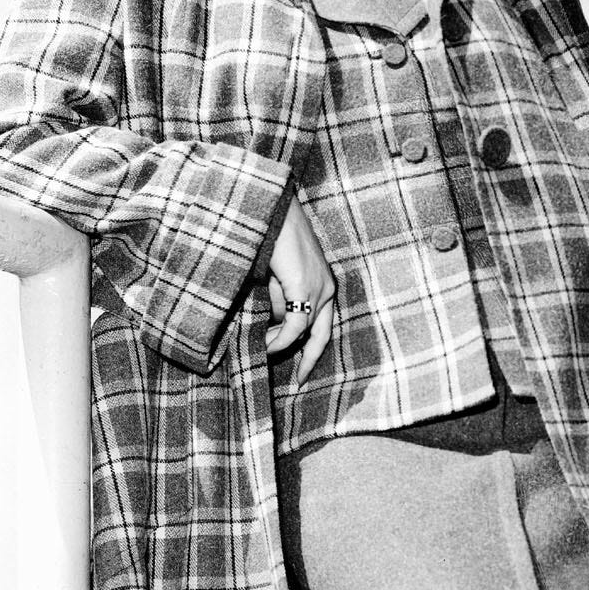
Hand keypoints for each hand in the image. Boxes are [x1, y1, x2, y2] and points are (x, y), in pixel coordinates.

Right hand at [266, 196, 334, 381]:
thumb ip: (280, 298)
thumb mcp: (277, 275)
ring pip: (302, 331)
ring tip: (260, 349)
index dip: (312, 350)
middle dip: (308, 360)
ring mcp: (319, 287)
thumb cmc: (269, 236)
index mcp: (325, 283)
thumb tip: (272, 323)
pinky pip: (294, 326)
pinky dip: (279, 339)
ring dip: (279, 344)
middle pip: (321, 335)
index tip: (300, 371)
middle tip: (297, 381)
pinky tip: (264, 343)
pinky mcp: (305, 286)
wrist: (270, 208)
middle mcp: (328, 288)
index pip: (323, 326)